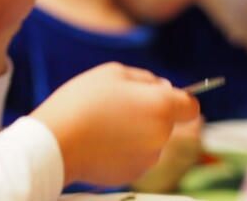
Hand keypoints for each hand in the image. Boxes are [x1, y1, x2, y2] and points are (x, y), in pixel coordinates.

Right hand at [30, 62, 199, 185]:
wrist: (56, 143)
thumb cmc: (82, 102)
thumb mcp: (113, 72)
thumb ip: (145, 78)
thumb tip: (162, 87)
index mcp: (161, 106)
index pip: (191, 106)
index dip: (178, 99)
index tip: (159, 96)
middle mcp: (161, 135)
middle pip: (166, 122)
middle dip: (148, 113)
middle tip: (117, 107)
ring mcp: (148, 159)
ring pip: (150, 140)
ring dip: (135, 132)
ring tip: (104, 125)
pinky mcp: (133, 175)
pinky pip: (135, 157)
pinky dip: (123, 150)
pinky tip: (100, 143)